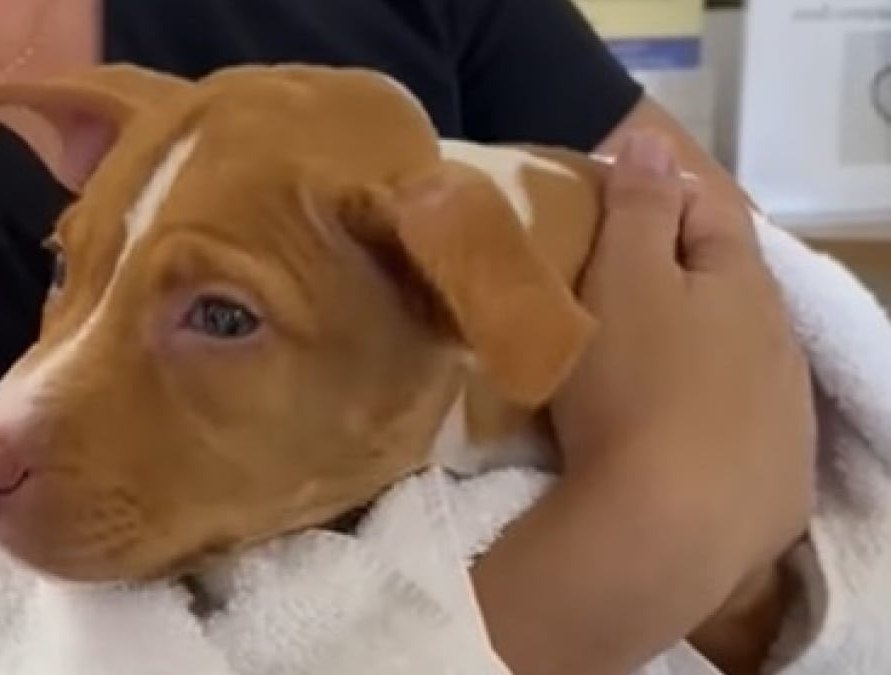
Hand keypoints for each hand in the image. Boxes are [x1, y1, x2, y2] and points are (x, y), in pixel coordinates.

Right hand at [551, 131, 815, 669]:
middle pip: (728, 286)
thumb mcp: (621, 280)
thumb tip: (653, 141)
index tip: (600, 208)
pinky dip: (703, 416)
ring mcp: (785, 415)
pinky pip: (737, 427)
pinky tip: (668, 438)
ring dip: (693, 348)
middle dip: (674, 275)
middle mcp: (780, 342)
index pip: (709, 208)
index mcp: (744, 284)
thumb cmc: (632, 388)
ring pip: (737, 357)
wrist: (666, 533)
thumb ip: (639, 207)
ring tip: (633, 368)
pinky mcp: (775, 481)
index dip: (656, 193)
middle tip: (607, 292)